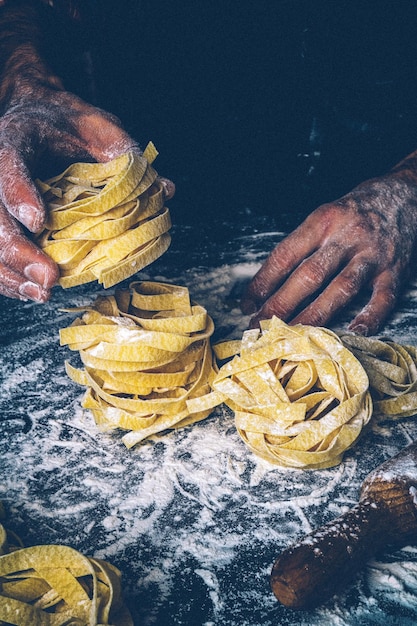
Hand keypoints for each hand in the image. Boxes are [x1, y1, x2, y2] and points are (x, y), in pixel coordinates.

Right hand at [0, 87, 174, 301]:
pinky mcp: (5, 221)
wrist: (38, 119)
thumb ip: (122, 150)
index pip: (8, 164)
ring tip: (41, 293)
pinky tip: (32, 292)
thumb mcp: (96, 124)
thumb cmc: (66, 123)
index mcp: (17, 139)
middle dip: (17, 249)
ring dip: (11, 272)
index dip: (20, 194)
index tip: (38, 221)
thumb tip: (164, 189)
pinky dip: (10, 277)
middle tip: (48, 277)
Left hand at [241, 174, 416, 334]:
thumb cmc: (355, 211)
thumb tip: (268, 284)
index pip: (285, 255)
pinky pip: (383, 297)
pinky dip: (370, 316)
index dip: (263, 282)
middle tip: (259, 326)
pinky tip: (355, 331)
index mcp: (323, 220)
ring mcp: (372, 255)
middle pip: (309, 275)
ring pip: (341, 288)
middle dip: (280, 304)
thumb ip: (302, 246)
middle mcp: (346, 237)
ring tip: (292, 336)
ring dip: (314, 315)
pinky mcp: (395, 270)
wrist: (404, 195)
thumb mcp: (324, 216)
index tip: (247, 304)